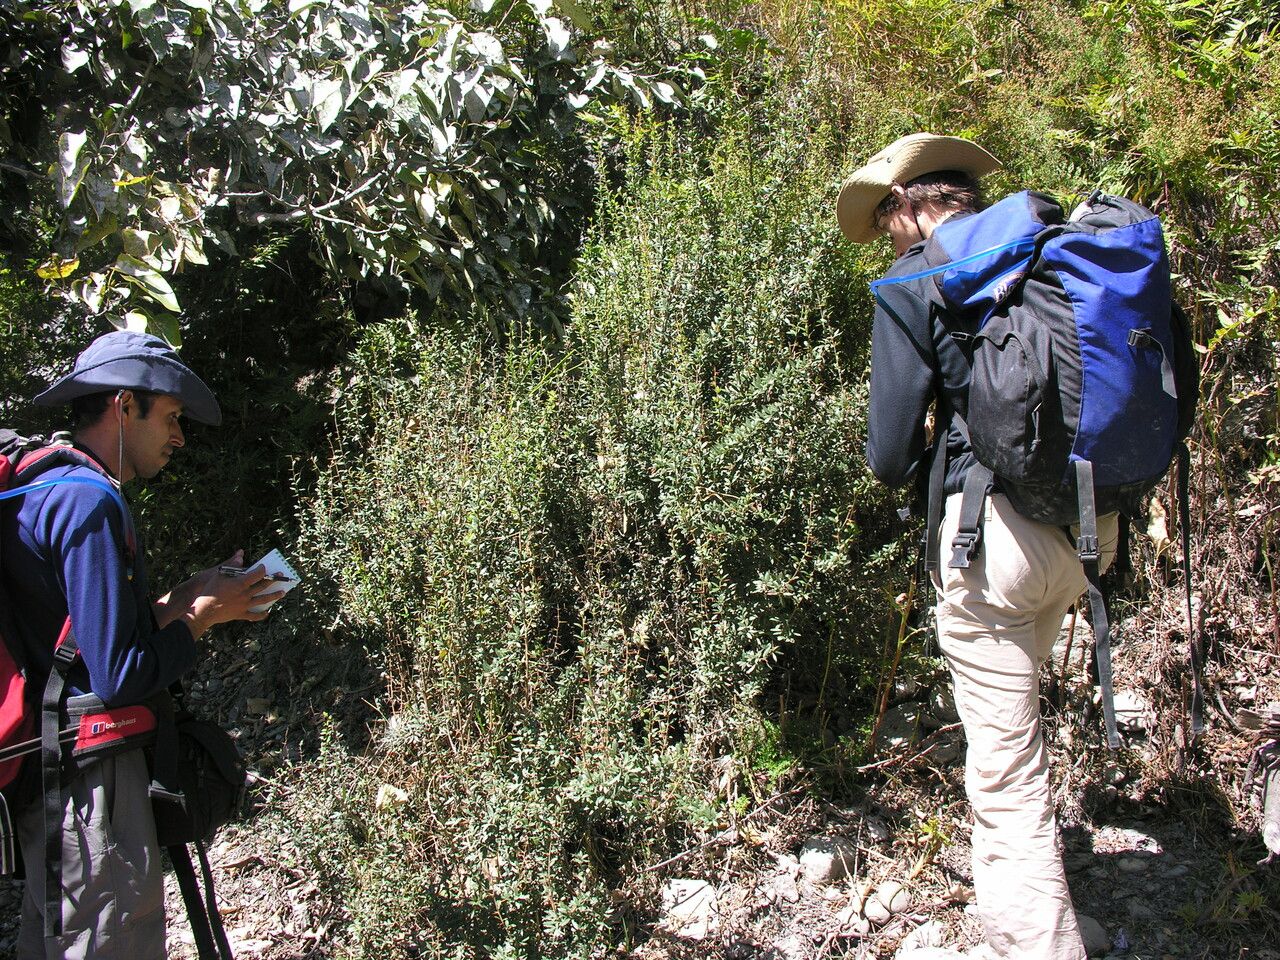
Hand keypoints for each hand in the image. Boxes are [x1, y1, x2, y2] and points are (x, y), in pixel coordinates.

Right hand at [157, 549, 285, 639]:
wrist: (204, 610)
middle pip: (263, 586)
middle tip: (281, 576)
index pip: (257, 574)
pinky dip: (262, 614)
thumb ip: (232, 564)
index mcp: (240, 583)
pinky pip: (254, 615)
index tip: (264, 567)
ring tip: (282, 592)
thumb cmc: (210, 591)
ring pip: (263, 600)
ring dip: (274, 596)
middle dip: (274, 580)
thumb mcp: (219, 575)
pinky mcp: (241, 614)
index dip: (263, 569)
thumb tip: (241, 554)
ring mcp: (244, 605)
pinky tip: (268, 612)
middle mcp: (245, 594)